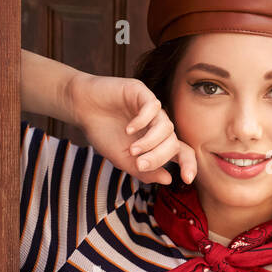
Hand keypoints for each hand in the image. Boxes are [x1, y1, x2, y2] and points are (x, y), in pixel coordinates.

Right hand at [67, 73, 196, 186]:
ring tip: (132, 149)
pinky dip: (143, 121)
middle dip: (159, 157)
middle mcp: (158, 124)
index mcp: (157, 142)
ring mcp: (152, 109)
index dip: (189, 164)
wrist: (82, 109)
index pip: (182, 152)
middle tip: (139, 164)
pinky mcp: (142, 93)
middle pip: (173, 143)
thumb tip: (168, 179)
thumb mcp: (122, 160)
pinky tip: (129, 129)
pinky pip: (153, 107)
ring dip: (150, 142)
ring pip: (166, 127)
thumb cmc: (103, 133)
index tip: (187, 179)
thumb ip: (145, 171)